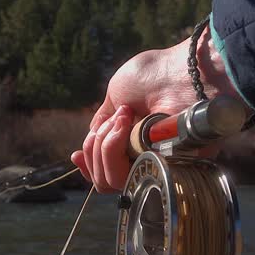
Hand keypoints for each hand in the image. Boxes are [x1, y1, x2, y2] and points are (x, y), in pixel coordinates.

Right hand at [71, 26, 245, 192]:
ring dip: (104, 147)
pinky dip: (115, 151)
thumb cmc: (152, 76)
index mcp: (132, 143)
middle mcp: (143, 158)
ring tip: (122, 121)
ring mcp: (154, 165)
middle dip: (95, 148)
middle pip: (102, 179)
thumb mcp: (116, 94)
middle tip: (114, 120)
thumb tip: (92, 139)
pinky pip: (127, 179)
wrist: (178, 73)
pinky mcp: (168, 171)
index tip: (76, 154)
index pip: (104, 171)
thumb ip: (102, 122)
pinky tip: (124, 127)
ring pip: (110, 181)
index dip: (88, 165)